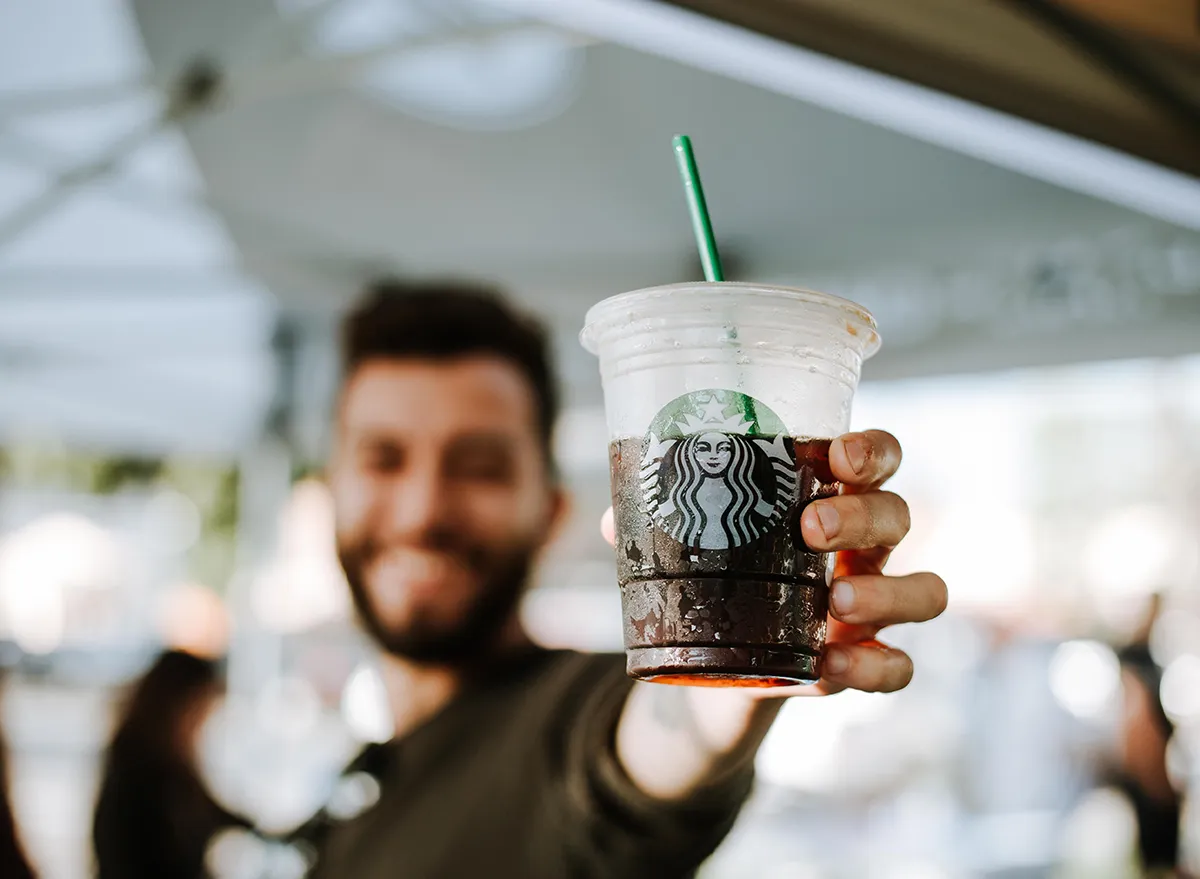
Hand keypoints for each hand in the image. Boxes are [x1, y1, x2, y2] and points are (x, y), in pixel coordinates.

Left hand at [600, 429, 945, 697]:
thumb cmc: (721, 577)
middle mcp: (864, 548)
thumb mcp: (692, 547)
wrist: (720, 665)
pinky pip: (900, 668)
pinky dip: (873, 667)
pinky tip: (830, 666)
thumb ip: (660, 527)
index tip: (840, 456)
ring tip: (837, 602)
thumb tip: (618, 521)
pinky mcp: (863, 663)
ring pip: (925, 590)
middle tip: (813, 527)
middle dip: (863, 516)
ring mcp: (873, 606)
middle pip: (898, 515)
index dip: (873, 451)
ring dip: (887, 591)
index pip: (877, 458)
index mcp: (829, 499)